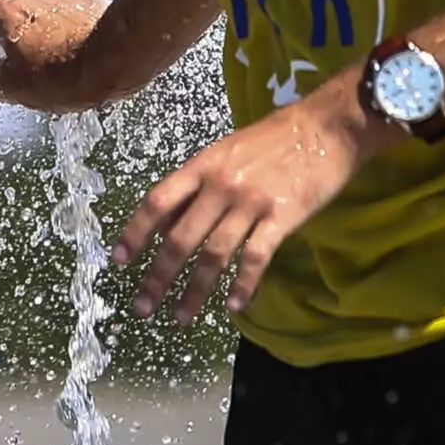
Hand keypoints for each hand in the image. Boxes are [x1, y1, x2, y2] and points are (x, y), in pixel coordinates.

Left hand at [110, 82, 390, 322]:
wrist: (325, 127)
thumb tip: (171, 221)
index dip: (134, 232)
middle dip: (158, 277)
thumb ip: (200, 183)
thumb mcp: (226, 151)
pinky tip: (233, 307)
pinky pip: (255, 257)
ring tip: (181, 318)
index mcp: (202, 165)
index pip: (157, 202)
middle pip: (179, 238)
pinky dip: (243, 285)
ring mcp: (250, 202)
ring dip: (195, 291)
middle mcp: (220, 184)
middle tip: (142, 306)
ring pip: (214, 255)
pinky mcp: (282, 217)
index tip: (118, 261)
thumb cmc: (274, 139)